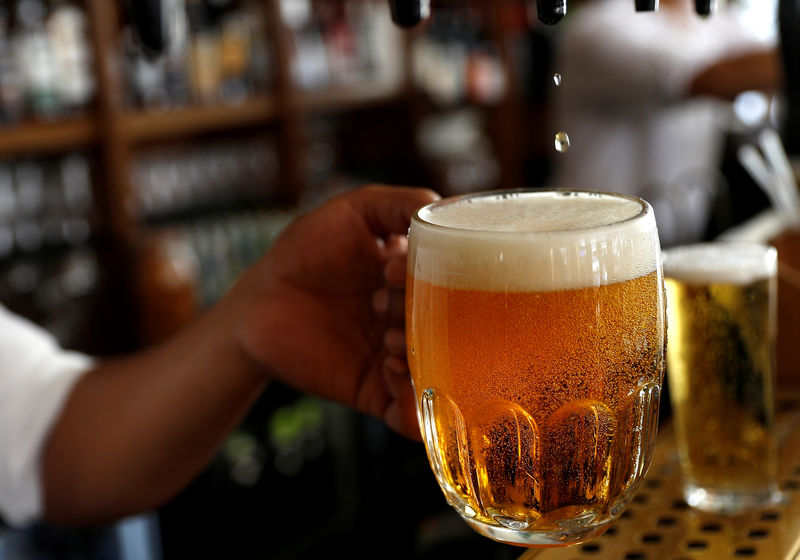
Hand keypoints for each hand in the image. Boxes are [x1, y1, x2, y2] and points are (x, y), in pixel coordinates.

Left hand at [234, 185, 438, 438]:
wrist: (256, 305)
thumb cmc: (305, 251)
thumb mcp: (355, 211)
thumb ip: (400, 204)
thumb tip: (445, 206)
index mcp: (417, 281)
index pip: (454, 285)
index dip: (436, 278)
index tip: (393, 269)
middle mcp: (413, 321)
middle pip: (449, 330)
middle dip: (428, 320)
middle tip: (387, 305)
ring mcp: (397, 358)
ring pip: (435, 372)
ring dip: (422, 358)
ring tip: (391, 341)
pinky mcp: (374, 392)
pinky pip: (406, 414)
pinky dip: (414, 409)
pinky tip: (393, 373)